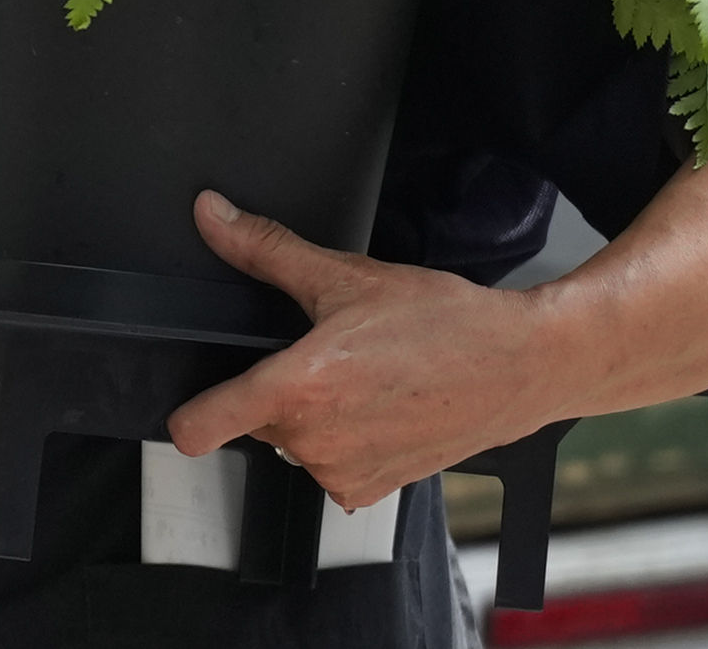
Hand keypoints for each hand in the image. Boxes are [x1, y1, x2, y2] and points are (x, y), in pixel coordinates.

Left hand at [164, 191, 561, 510]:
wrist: (520, 364)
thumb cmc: (445, 323)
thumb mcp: (346, 275)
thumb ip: (265, 249)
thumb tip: (213, 216)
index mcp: (299, 389)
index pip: (201, 427)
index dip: (187, 413)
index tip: (188, 406)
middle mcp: (316, 441)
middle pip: (255, 419)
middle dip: (277, 388)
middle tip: (329, 356)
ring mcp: (345, 472)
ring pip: (295, 441)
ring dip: (314, 414)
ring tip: (364, 378)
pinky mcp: (373, 491)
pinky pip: (331, 466)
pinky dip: (345, 440)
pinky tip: (380, 408)